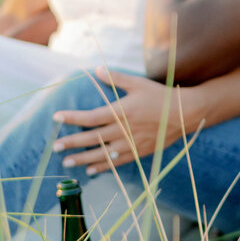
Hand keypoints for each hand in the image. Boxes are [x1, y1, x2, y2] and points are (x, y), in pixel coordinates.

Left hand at [51, 68, 200, 174]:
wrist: (184, 114)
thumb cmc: (159, 96)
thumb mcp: (138, 83)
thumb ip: (116, 78)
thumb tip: (97, 70)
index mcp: (122, 111)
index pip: (91, 117)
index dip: (72, 118)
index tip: (56, 118)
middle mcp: (125, 130)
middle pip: (93, 139)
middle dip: (72, 143)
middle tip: (55, 147)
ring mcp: (132, 144)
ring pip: (103, 154)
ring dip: (84, 159)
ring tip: (67, 163)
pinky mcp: (139, 153)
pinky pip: (117, 162)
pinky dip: (103, 166)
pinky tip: (91, 170)